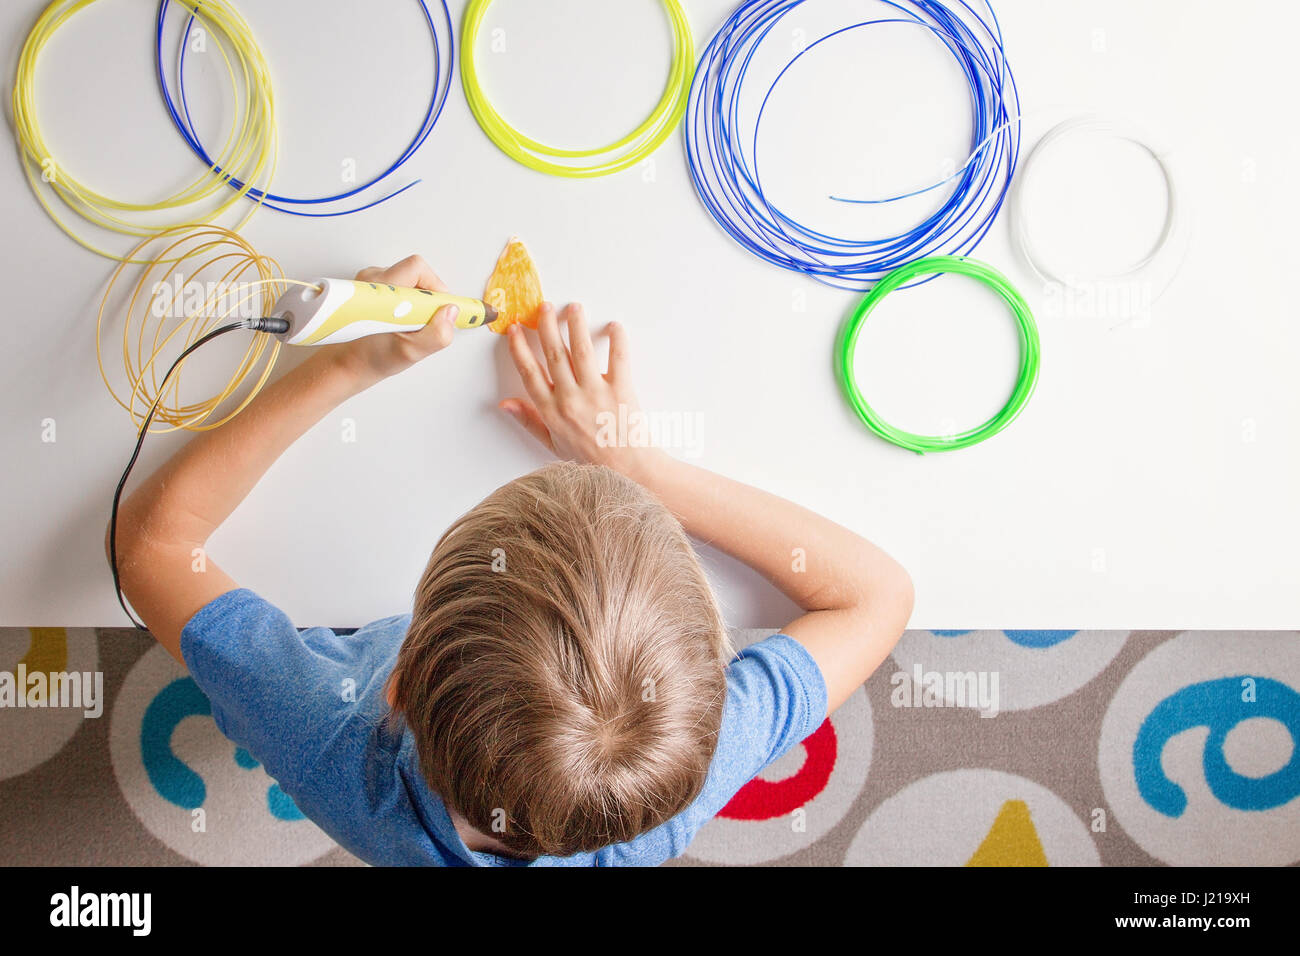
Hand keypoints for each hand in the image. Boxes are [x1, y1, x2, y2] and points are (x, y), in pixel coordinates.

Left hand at [320, 255, 457, 382]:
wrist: (350, 361)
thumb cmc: (373, 357)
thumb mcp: (409, 352)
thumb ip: (436, 334)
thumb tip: (451, 312)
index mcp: (379, 291)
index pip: (417, 270)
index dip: (435, 287)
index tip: (440, 308)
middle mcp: (371, 280)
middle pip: (415, 272)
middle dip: (427, 297)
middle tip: (423, 320)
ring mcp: (370, 280)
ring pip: (409, 279)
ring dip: (417, 300)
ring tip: (409, 323)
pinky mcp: (371, 285)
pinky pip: (401, 284)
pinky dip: (408, 301)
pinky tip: (400, 320)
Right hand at [501, 303, 665, 479]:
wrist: (628, 472)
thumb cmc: (591, 461)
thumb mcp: (552, 445)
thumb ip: (529, 421)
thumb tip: (505, 403)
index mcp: (551, 411)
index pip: (529, 372)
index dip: (519, 348)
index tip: (514, 329)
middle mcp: (570, 398)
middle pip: (553, 354)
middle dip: (546, 326)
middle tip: (544, 307)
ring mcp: (596, 393)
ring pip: (581, 349)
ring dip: (575, 324)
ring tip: (574, 307)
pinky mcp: (622, 390)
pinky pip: (619, 357)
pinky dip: (617, 339)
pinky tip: (614, 325)